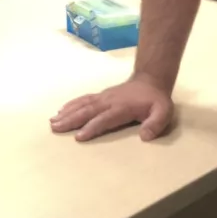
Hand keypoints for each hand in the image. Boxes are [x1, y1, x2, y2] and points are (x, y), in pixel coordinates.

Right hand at [50, 75, 173, 141]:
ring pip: (82, 105)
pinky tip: (62, 110)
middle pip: (87, 111)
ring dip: (67, 113)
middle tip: (55, 127)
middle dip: (71, 120)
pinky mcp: (100, 96)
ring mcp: (103, 97)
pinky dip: (71, 105)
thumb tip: (145, 137)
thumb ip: (155, 124)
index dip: (92, 128)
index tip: (78, 137)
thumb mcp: (163, 112)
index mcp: (122, 108)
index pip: (104, 119)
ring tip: (53, 121)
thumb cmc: (156, 100)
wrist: (150, 80)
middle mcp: (108, 101)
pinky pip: (83, 100)